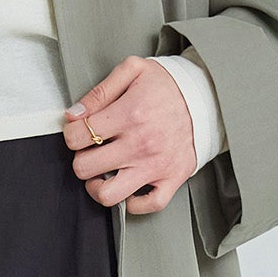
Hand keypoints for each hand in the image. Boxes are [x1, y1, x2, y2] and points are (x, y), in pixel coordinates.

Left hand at [63, 56, 196, 213]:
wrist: (207, 98)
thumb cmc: (168, 86)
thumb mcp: (133, 71)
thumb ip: (100, 91)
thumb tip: (73, 115)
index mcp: (129, 113)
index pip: (78, 135)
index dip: (71, 134)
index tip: (78, 132)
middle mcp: (140, 144)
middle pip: (86, 168)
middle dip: (81, 159)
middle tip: (89, 151)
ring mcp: (155, 166)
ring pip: (109, 195)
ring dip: (97, 187)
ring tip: (101, 175)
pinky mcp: (171, 179)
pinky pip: (147, 205)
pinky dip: (133, 202)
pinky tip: (128, 188)